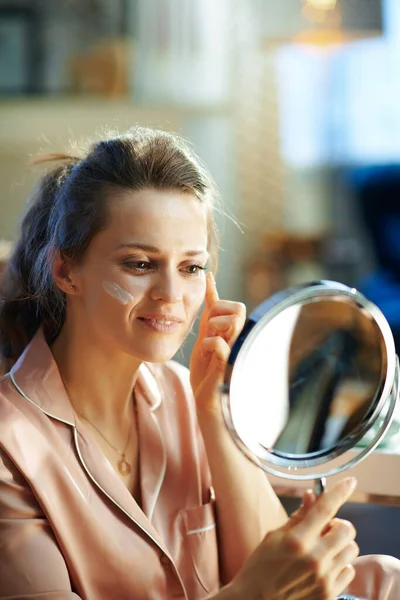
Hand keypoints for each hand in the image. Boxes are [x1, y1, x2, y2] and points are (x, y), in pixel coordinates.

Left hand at [190, 272, 245, 416]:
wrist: (208, 404)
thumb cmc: (207, 374)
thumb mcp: (204, 341)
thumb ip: (208, 319)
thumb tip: (209, 290)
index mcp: (229, 334)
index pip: (231, 306)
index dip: (216, 293)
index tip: (206, 279)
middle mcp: (236, 340)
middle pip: (238, 308)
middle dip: (219, 311)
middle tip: (209, 329)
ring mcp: (234, 352)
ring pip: (233, 321)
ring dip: (215, 326)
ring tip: (207, 342)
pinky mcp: (227, 366)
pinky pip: (221, 345)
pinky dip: (209, 344)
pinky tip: (205, 353)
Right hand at [228, 477, 358, 599]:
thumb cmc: (261, 567)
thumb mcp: (274, 536)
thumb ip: (298, 516)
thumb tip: (313, 495)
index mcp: (297, 540)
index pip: (326, 508)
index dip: (340, 491)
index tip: (350, 481)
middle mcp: (314, 558)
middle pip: (347, 529)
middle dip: (337, 525)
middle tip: (324, 529)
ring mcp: (324, 578)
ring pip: (351, 549)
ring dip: (340, 545)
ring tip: (323, 549)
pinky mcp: (329, 594)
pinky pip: (350, 571)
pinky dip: (340, 565)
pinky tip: (324, 566)